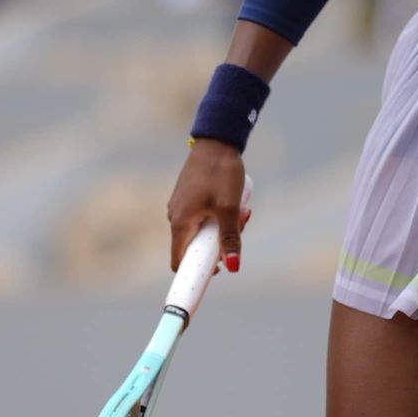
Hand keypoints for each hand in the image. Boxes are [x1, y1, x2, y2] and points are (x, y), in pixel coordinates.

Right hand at [167, 137, 248, 274]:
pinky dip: (218, 216)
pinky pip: (202, 217)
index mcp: (180, 223)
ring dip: (222, 228)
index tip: (216, 274)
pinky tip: (234, 203)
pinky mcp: (188, 198)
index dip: (193, 274)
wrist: (217, 142)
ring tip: (242, 211)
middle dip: (218, 245)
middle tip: (240, 228)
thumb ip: (230, 239)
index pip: (179, 262)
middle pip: (195, 247)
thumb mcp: (229, 209)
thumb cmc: (221, 173)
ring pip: (201, 230)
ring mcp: (181, 206)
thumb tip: (233, 267)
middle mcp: (175, 216)